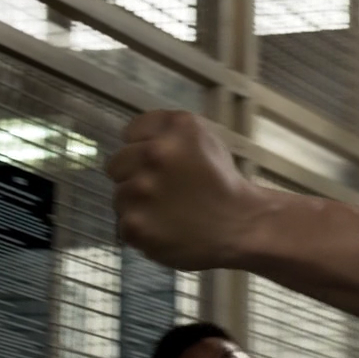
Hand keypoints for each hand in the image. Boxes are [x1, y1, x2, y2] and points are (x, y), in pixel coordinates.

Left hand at [106, 110, 260, 270]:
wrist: (242, 225)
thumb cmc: (221, 181)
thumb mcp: (204, 137)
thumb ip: (167, 129)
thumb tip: (132, 138)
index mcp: (176, 129)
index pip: (131, 132)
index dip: (144, 147)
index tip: (162, 163)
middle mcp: (155, 154)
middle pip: (116, 164)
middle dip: (135, 174)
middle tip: (163, 189)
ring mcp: (141, 191)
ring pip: (120, 196)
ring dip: (138, 203)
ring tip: (168, 211)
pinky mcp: (134, 224)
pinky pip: (124, 224)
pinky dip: (142, 228)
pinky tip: (166, 228)